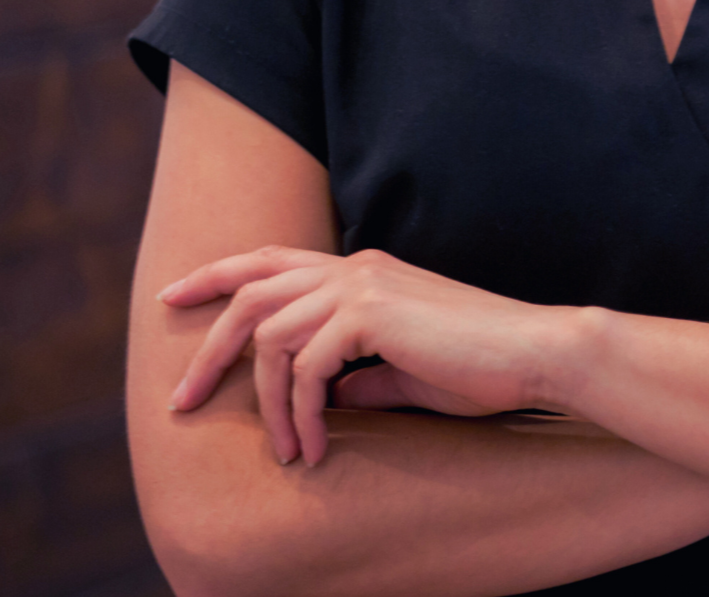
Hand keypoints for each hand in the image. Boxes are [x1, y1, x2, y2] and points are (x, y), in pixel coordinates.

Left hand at [162, 245, 580, 467]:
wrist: (536, 353)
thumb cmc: (484, 368)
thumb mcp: (406, 374)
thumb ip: (360, 378)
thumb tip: (322, 398)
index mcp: (365, 271)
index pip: (272, 260)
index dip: (216, 274)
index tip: (172, 298)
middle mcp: (357, 268)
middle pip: (250, 294)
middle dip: (207, 349)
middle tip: (183, 400)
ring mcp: (363, 286)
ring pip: (270, 337)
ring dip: (265, 402)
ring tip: (281, 448)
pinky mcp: (371, 315)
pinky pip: (306, 368)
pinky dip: (300, 414)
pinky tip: (313, 448)